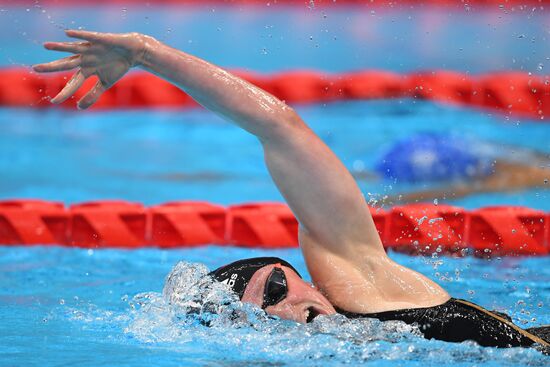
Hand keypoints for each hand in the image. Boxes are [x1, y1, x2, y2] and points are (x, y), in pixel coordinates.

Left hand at [33, 30, 148, 108]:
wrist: (132, 53)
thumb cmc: (117, 67)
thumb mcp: (105, 84)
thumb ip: (92, 95)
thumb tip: (78, 108)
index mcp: (86, 70)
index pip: (72, 83)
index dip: (64, 92)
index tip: (54, 102)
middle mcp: (85, 59)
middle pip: (66, 64)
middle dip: (51, 67)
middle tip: (35, 69)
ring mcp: (91, 49)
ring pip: (72, 49)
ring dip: (60, 47)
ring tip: (46, 46)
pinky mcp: (99, 40)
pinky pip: (88, 37)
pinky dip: (78, 35)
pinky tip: (67, 34)